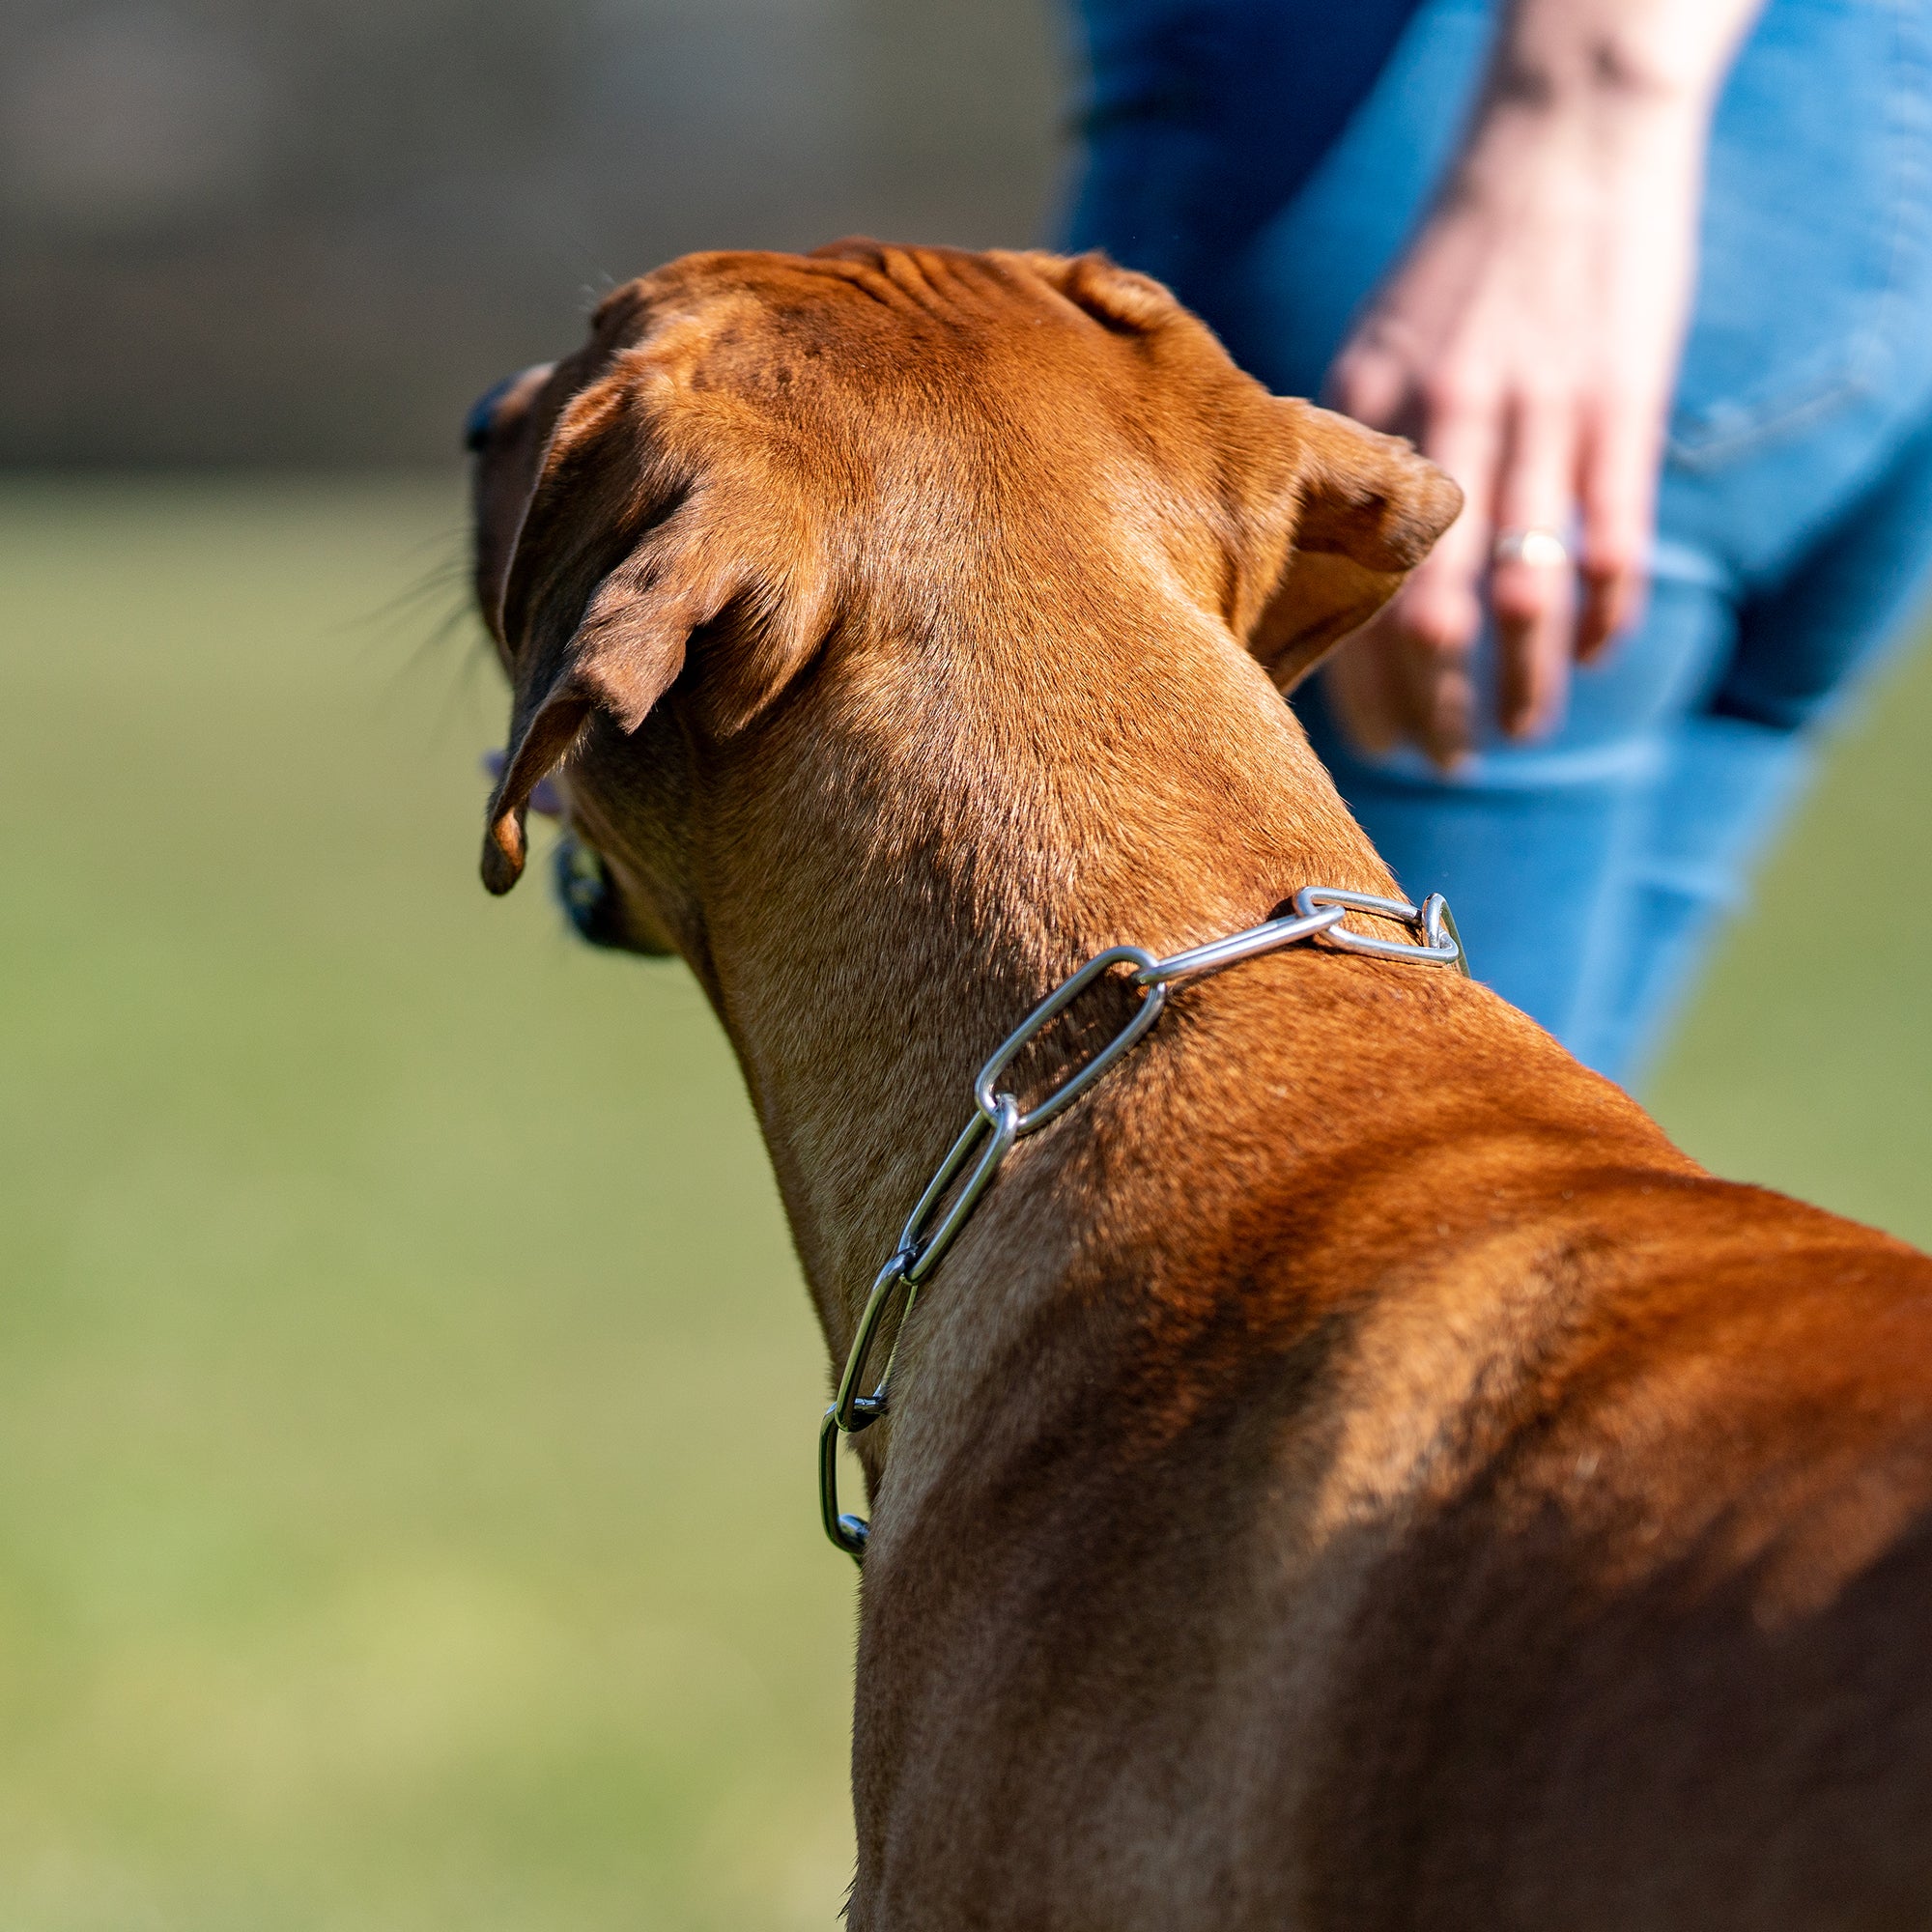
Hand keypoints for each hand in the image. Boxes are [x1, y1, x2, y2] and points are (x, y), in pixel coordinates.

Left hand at [1323, 91, 1707, 763]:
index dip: (1351, 683)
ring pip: (1523, 601)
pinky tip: (1597, 654)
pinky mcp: (1624, 410)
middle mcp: (1443, 432)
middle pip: (1423, 621)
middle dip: (1431, 714)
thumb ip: (1346, 452)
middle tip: (1441, 767)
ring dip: (1523, 687)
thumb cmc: (1455, 261)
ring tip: (1518, 734)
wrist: (1561, 139)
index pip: (1340, 591)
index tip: (1362, 745)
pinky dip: (1607, 615)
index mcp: (1363, 423)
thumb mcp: (1371, 348)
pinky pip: (1613, 547)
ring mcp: (1539, 421)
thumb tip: (1305, 567)